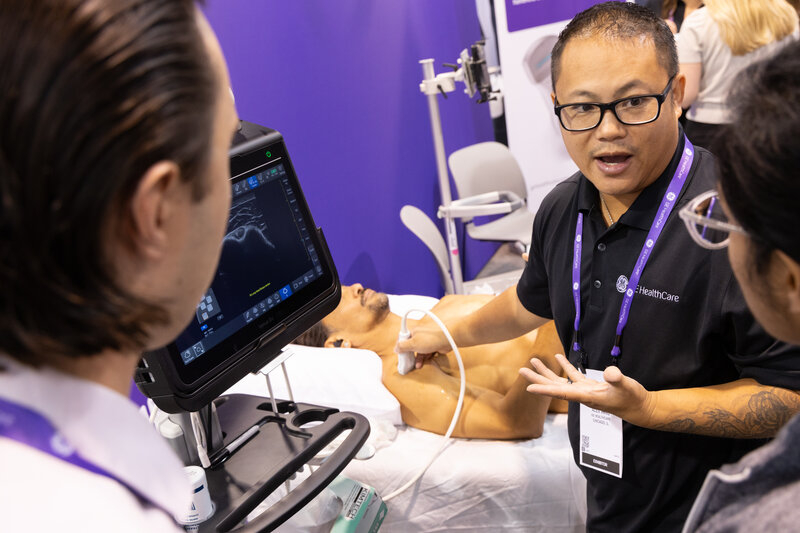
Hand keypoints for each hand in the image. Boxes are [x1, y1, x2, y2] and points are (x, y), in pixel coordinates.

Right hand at [396, 324, 451, 368]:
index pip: (403, 339)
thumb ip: (402, 346)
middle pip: (411, 347)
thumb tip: (395, 349)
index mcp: (413, 332)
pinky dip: (425, 358)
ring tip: (417, 366)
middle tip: (407, 363)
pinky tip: (423, 363)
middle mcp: (419, 335)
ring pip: (419, 351)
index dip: (400, 347)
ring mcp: (427, 341)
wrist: (448, 338)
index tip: (399, 355)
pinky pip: (427, 353)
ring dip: (418, 359)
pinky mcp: (433, 346)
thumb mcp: (413, 344)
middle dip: (409, 355)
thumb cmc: (430, 338)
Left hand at [520, 354, 653, 424]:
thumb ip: (617, 379)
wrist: (640, 407)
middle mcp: (582, 394)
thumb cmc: (633, 398)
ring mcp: (585, 390)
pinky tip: (558, 357)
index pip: (561, 393)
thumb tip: (609, 372)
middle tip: (521, 370)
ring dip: (547, 371)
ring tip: (533, 360)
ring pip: (561, 380)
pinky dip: (565, 367)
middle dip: (538, 378)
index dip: (545, 389)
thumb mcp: (627, 387)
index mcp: (587, 396)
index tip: (528, 387)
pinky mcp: (591, 386)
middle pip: (554, 386)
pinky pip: (573, 376)